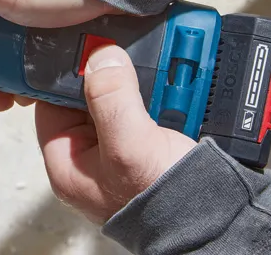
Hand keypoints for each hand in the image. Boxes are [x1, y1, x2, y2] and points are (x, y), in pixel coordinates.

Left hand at [36, 44, 195, 223]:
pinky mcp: (153, 143)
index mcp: (69, 163)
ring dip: (141, 78)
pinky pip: (150, 105)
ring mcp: (124, 149)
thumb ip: (110, 100)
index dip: (66, 74)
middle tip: (126, 48)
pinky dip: (162, 90)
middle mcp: (93, 156)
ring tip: (158, 59)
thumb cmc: (165, 203)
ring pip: (123, 97)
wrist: (219, 225)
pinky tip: (175, 78)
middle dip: (111, 72)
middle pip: (91, 97)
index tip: (84, 46)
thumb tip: (100, 58)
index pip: (51, 104)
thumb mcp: (128, 146)